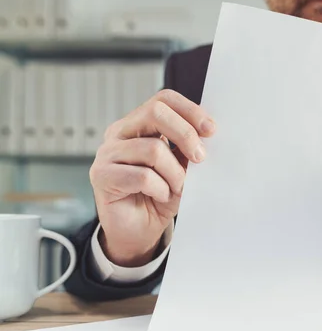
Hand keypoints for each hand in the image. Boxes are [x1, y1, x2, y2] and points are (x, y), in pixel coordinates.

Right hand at [90, 89, 215, 266]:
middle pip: (155, 113)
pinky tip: (160, 196)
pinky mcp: (102, 175)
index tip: (211, 130)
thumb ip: (188, 149)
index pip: (163, 100)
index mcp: (138, 124)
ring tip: (176, 188)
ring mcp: (107, 153)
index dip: (190, 110)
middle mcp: (120, 133)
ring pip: (153, 149)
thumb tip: (207, 134)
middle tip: (200, 158)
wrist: (138, 230)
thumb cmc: (160, 196)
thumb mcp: (181, 168)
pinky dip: (161, 189)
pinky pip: (143, 176)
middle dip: (186, 135)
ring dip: (175, 173)